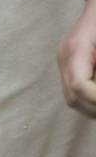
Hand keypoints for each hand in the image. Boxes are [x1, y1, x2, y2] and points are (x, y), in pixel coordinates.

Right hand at [58, 0, 95, 118]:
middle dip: (94, 106)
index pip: (80, 86)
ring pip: (71, 97)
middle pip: (72, 96)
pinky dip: (89, 98)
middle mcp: (64, 56)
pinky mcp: (66, 61)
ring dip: (92, 105)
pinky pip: (73, 89)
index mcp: (76, 49)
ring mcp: (63, 59)